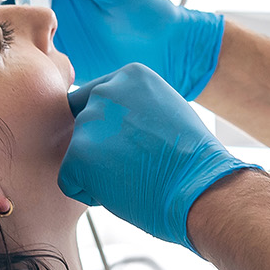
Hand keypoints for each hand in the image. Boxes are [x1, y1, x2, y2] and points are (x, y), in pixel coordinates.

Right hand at [0, 0, 225, 98]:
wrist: (168, 51)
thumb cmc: (145, 9)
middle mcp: (53, 3)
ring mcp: (54, 32)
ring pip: (15, 25)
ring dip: (5, 22)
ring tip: (8, 25)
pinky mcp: (58, 59)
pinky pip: (29, 55)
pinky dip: (18, 53)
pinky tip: (20, 53)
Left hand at [60, 64, 257, 251]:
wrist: (200, 188)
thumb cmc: (191, 159)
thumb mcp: (165, 110)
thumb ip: (133, 106)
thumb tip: (111, 118)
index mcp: (129, 75)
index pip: (96, 100)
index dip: (114, 131)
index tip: (141, 145)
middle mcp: (105, 91)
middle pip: (85, 126)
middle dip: (103, 150)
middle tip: (139, 165)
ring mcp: (90, 123)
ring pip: (77, 154)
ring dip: (98, 171)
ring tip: (135, 178)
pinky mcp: (78, 156)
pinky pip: (69, 180)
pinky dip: (89, 194)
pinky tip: (122, 192)